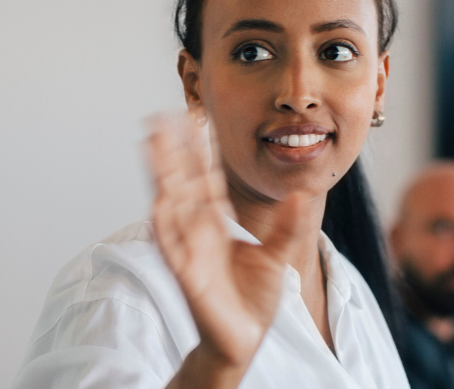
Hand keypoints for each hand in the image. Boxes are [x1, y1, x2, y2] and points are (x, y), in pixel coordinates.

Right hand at [144, 112, 314, 388]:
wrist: (244, 339)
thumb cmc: (253, 299)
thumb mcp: (279, 255)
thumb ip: (290, 225)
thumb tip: (304, 192)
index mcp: (218, 224)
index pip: (206, 178)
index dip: (199, 149)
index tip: (193, 118)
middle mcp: (199, 232)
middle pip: (182, 182)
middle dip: (171, 150)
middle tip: (160, 115)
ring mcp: (190, 251)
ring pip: (171, 204)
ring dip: (159, 175)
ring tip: (149, 143)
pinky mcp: (187, 275)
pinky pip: (171, 247)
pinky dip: (164, 225)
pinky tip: (157, 201)